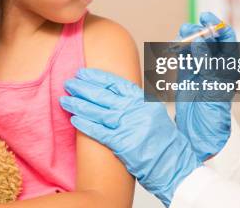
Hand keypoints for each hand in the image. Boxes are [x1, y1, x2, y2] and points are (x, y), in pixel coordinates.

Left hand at [60, 68, 200, 206]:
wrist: (175, 165)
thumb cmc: (164, 141)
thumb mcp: (153, 114)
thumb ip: (135, 102)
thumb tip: (114, 93)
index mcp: (143, 100)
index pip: (116, 83)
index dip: (97, 77)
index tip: (83, 73)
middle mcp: (135, 110)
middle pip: (103, 95)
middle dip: (83, 88)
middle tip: (69, 83)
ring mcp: (129, 126)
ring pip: (98, 111)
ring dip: (79, 104)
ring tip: (65, 99)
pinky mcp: (123, 144)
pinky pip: (99, 132)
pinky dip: (85, 125)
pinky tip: (73, 119)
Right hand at [175, 12, 238, 160]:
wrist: (199, 134)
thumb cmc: (213, 115)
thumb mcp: (213, 87)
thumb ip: (206, 63)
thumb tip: (200, 42)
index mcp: (229, 67)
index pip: (227, 40)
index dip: (217, 26)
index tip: (206, 18)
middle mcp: (216, 65)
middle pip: (209, 40)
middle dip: (200, 31)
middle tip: (189, 29)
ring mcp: (200, 69)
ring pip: (194, 46)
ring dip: (187, 38)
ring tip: (181, 35)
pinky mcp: (187, 74)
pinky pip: (183, 56)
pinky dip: (179, 49)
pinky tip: (175, 46)